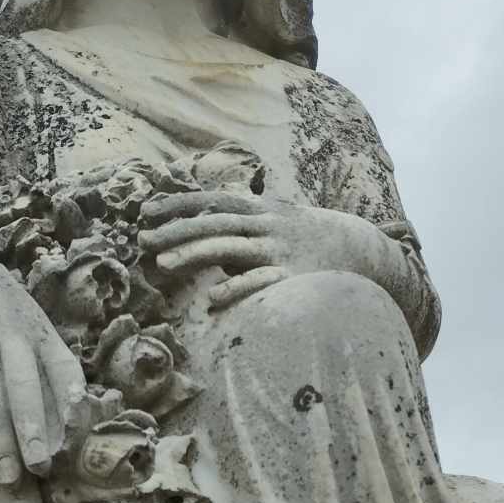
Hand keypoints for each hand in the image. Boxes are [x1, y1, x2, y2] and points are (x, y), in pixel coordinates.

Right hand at [0, 246, 85, 482]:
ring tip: (6, 476)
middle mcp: (8, 338)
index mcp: (39, 337)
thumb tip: (76, 426)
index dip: (71, 399)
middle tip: (40, 467)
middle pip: (23, 386)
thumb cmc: (9, 320)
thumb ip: (56, 374)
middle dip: (32, 428)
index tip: (77, 430)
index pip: (62, 369)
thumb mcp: (38, 334)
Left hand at [136, 192, 384, 309]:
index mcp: (260, 208)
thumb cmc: (307, 237)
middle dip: (176, 230)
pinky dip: (234, 290)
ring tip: (161, 264)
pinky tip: (210, 301)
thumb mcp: (275, 216)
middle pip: (214, 223)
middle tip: (142, 239)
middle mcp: (267, 225)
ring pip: (230, 248)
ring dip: (193, 255)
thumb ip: (240, 216)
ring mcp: (279, 251)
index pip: (212, 200)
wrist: (360, 250)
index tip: (146, 211)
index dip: (178, 204)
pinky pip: (259, 284)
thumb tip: (199, 219)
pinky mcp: (292, 279)